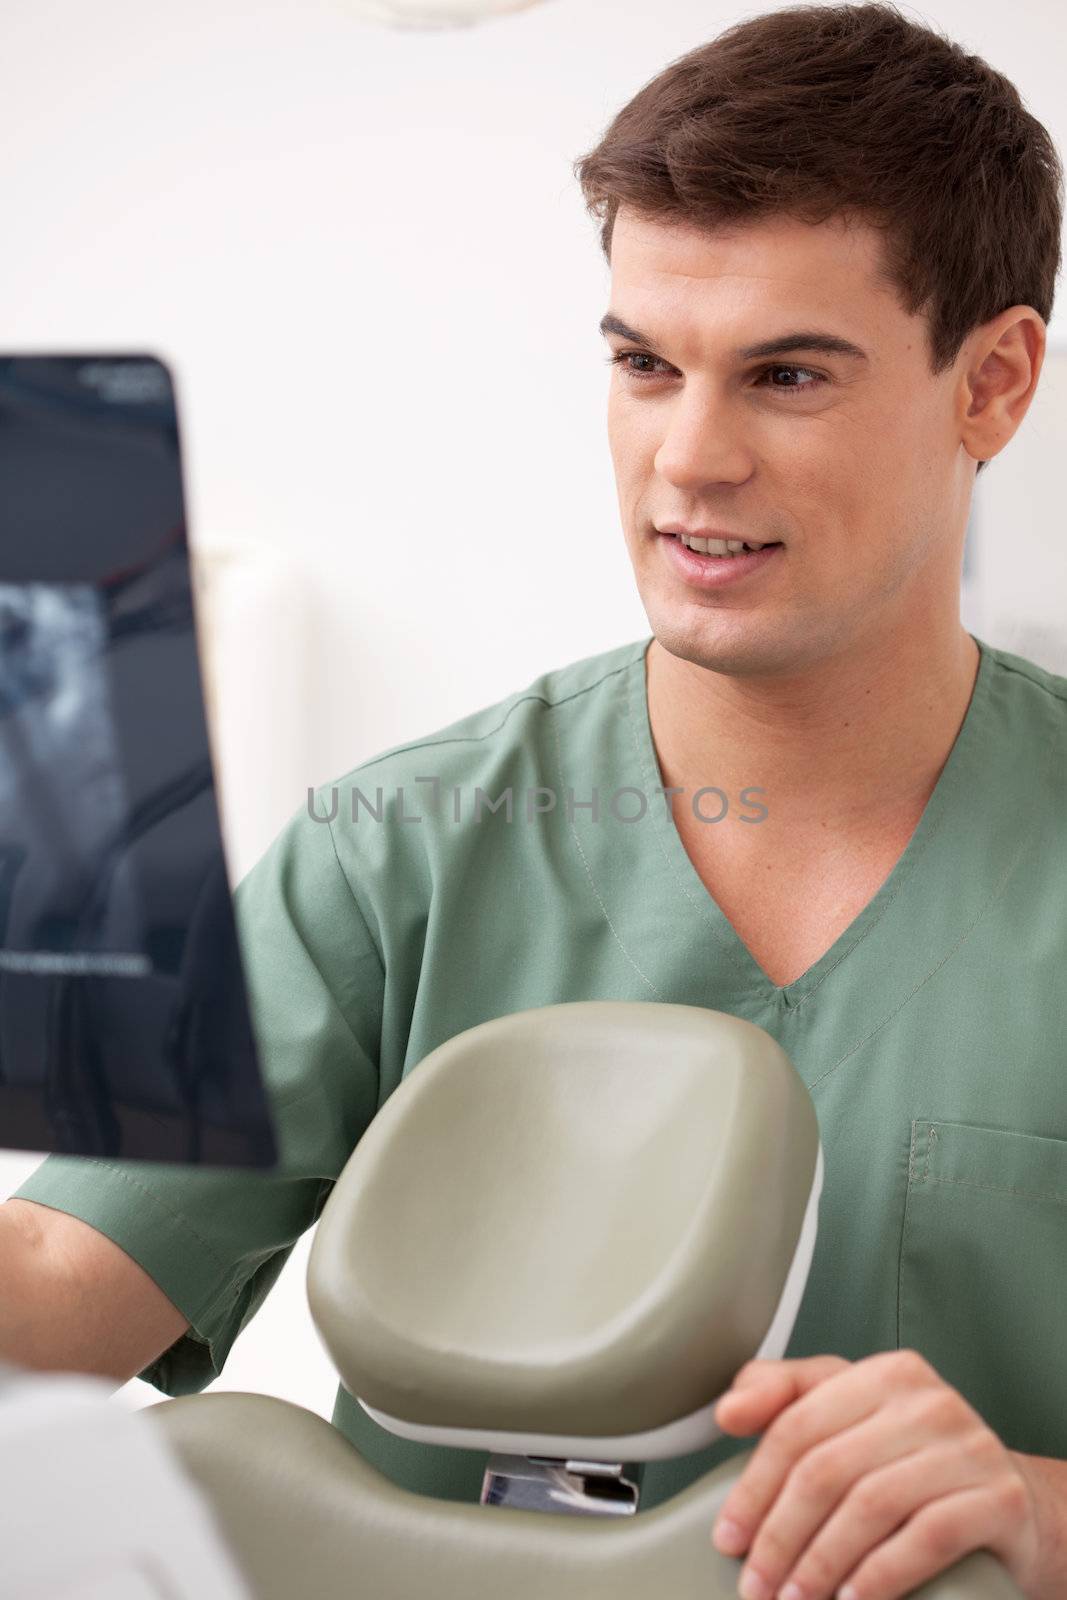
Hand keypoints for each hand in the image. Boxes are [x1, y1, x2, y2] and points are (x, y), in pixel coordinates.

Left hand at [708, 1350, 1044, 1599]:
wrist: (1014, 1504)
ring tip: (795, 1598)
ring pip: (871, 1506)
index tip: (729, 1536)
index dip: (755, 1487)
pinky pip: (926, 1539)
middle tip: (757, 1583)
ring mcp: (968, 1448)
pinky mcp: (1001, 1499)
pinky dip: (880, 1575)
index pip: (796, 1426)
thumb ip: (784, 1397)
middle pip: (828, 1469)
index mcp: (883, 1373)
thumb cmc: (916, 1460)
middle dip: (781, 1536)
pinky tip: (851, 1599)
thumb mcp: (850, 1414)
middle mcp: (927, 1400)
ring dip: (822, 1563)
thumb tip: (728, 1410)